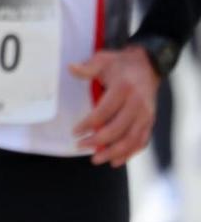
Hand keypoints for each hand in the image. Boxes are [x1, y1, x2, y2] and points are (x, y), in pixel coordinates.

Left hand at [70, 47, 158, 166]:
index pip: (104, 112)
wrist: (147, 66)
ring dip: (114, 152)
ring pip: (132, 139)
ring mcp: (146, 115)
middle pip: (118, 129)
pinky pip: (142, 141)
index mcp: (124, 89)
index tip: (75, 132)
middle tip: (80, 146)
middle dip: (98, 141)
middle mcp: (138, 104)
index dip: (88, 124)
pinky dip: (130, 153)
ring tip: (96, 159)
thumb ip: (88, 67)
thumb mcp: (103, 59)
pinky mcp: (150, 121)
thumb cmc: (119, 64)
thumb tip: (70, 68)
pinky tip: (115, 161)